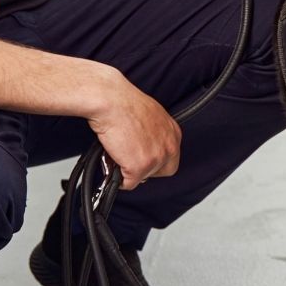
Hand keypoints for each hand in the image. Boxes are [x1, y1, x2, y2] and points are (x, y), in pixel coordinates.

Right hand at [85, 68, 181, 189]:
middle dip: (145, 169)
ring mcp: (155, 159)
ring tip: (117, 154)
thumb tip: (145, 144)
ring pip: (142, 177)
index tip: (143, 158)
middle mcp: (169, 147)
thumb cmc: (125, 103)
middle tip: (130, 160)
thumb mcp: (151, 115)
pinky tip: (112, 162)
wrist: (112, 101)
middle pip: (162, 172)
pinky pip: (128, 184)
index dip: (155, 161)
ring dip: (128, 170)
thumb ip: (154, 133)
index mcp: (173, 133)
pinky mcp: (139, 168)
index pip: (171, 158)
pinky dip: (117, 178)